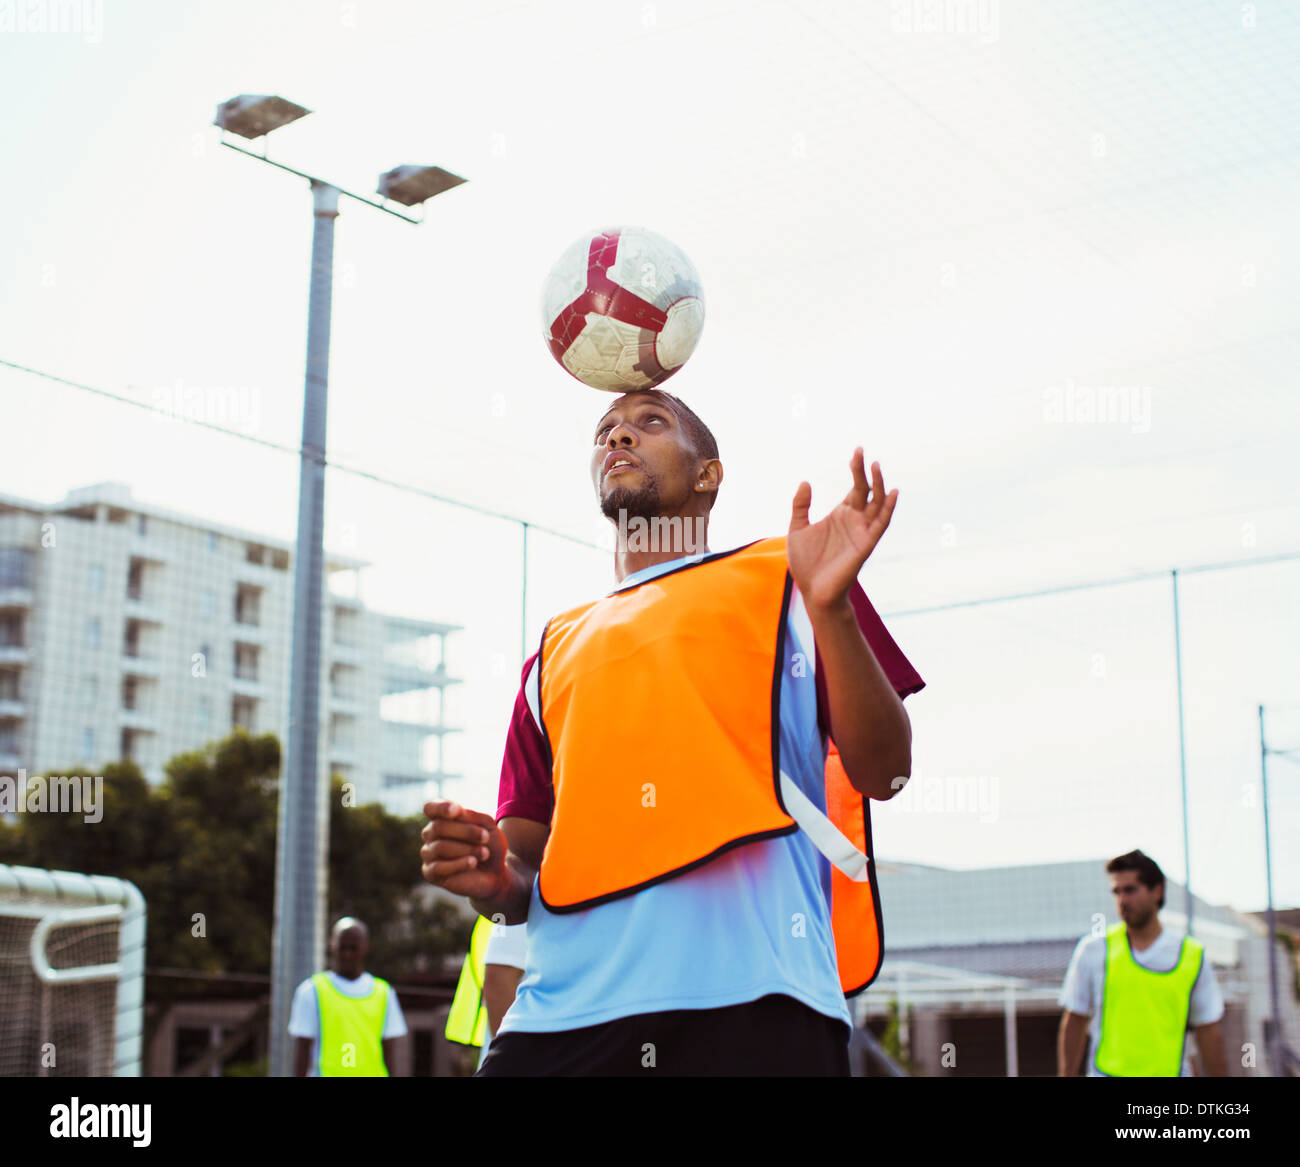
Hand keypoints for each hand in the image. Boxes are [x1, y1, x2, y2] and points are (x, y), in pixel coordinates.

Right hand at [420, 800, 508, 900]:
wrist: (496, 872)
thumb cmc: (489, 845)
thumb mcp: (487, 826)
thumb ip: (471, 816)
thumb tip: (455, 813)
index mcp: (443, 818)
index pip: (431, 808)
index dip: (440, 807)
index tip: (457, 810)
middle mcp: (431, 834)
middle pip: (438, 826)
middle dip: (466, 831)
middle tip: (485, 837)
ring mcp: (428, 853)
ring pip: (439, 847)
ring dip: (467, 849)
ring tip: (484, 853)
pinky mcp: (430, 873)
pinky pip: (438, 867)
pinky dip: (459, 864)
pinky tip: (473, 863)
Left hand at [787, 450, 896, 612]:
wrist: (812, 591)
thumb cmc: (806, 563)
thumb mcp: (797, 528)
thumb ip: (801, 505)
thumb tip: (806, 481)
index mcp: (841, 515)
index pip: (855, 487)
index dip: (857, 469)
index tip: (857, 451)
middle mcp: (855, 520)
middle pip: (866, 490)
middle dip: (865, 472)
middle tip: (861, 452)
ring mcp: (862, 532)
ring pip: (878, 504)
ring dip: (879, 486)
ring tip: (876, 466)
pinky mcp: (866, 544)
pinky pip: (881, 524)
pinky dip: (889, 508)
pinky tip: (893, 493)